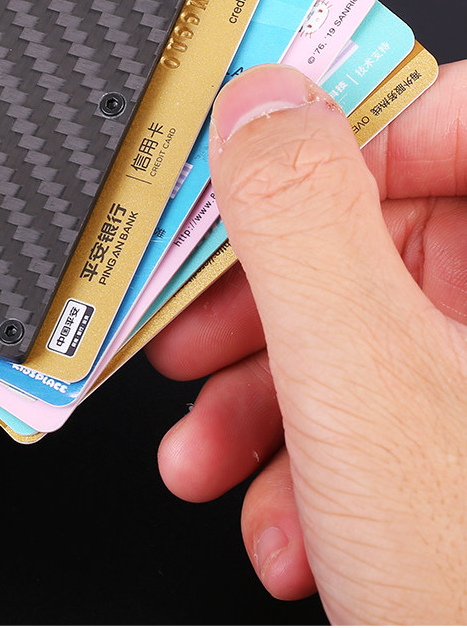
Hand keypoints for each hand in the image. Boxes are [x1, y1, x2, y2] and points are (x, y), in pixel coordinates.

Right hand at [147, 60, 466, 623]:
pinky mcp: (454, 450)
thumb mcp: (357, 379)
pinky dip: (303, 464)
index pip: (453, 120)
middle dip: (260, 304)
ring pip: (355, 339)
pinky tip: (280, 523)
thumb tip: (261, 104)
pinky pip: (368, 414)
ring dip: (258, 400)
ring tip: (207, 456)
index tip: (240, 162)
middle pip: (378, 241)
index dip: (335, 131)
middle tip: (188, 327)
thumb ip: (299, 221)